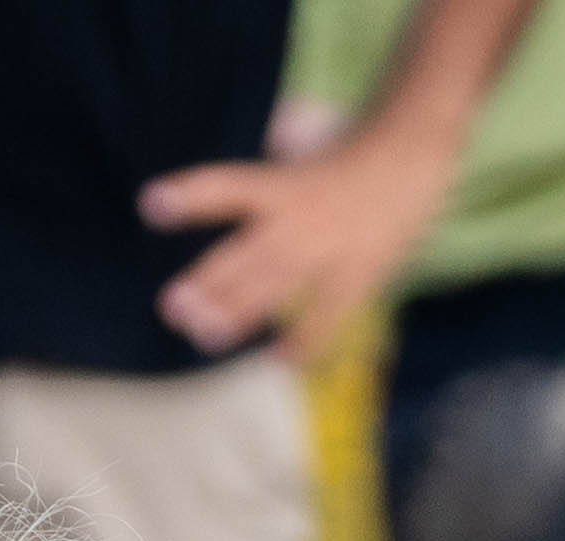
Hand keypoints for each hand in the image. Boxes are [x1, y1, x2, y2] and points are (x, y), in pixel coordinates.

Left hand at [146, 121, 456, 353]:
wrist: (413, 153)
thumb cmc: (351, 155)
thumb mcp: (302, 155)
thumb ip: (271, 183)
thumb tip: (250, 198)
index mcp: (281, 183)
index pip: (226, 187)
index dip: (190, 195)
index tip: (151, 205)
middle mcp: (299, 216)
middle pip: (245, 252)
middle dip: (208, 282)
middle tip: (173, 309)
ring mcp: (329, 247)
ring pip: (277, 285)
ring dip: (239, 312)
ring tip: (205, 336)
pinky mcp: (361, 272)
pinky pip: (329, 314)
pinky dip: (306, 341)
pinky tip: (278, 362)